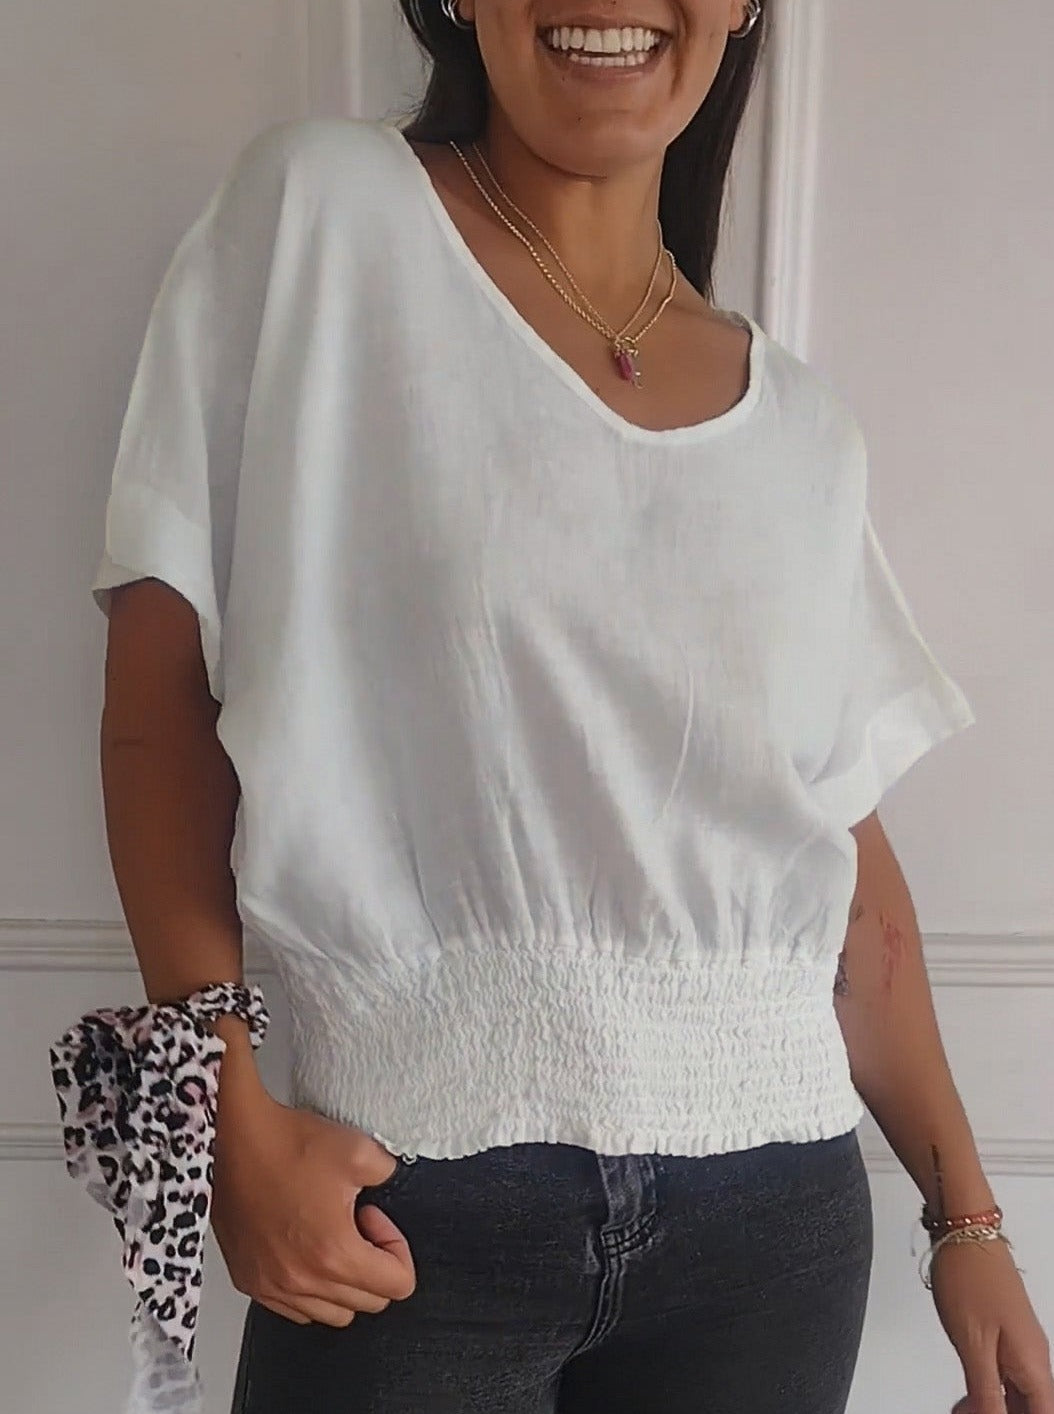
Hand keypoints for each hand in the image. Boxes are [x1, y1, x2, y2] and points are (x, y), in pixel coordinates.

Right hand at [210, 1080, 416, 1327]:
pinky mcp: (250, 1280)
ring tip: (333, 1237)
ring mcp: (272, 1285)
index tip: (377, 1219)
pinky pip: (294, 1309)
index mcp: (334, 1255)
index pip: (398, 1285)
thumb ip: (389, 1174)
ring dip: (344, 1282)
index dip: (398, 1248)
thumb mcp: (358, 1150)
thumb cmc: (284, 1145)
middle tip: (359, 1223)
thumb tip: (393, 1184)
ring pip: (331, 1313)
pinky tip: (305, 1248)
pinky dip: (310, 1290)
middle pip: (368, 1303)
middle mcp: (302, 1281)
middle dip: (374, 1263)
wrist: (232, 1139)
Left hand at [932, 1236, 1053, 1413]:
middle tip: (967, 1413)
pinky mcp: (1003, 1334)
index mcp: (1033, 1365)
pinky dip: (986, 1390)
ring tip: (963, 1408)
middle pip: (1030, 1408)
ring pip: (1017, 1395)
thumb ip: (985, 1394)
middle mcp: (1032, 1357)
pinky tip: (967, 1395)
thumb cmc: (971, 1276)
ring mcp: (1019, 1345)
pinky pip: (1004, 1376)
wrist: (964, 1232)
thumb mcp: (974, 1347)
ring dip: (992, 1407)